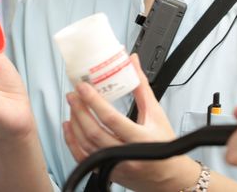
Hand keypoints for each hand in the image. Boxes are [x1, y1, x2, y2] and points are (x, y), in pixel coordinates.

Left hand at [62, 54, 198, 190]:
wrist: (167, 176)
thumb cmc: (163, 144)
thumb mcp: (156, 113)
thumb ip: (141, 86)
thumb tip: (131, 61)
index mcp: (141, 139)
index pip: (111, 118)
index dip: (94, 101)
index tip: (83, 87)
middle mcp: (126, 155)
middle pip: (94, 132)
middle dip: (80, 110)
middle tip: (73, 93)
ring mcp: (114, 166)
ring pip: (86, 145)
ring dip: (75, 123)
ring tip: (73, 105)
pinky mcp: (105, 171)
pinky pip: (82, 157)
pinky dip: (72, 141)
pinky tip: (69, 126)